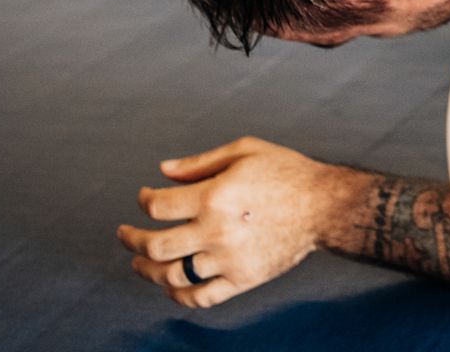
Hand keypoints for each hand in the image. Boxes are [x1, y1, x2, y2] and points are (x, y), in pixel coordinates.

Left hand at [117, 136, 363, 309]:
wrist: (325, 205)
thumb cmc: (286, 171)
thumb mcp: (245, 151)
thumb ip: (200, 162)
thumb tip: (163, 170)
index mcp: (214, 196)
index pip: (158, 206)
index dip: (144, 200)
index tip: (145, 198)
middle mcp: (217, 231)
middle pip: (155, 246)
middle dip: (131, 240)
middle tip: (124, 235)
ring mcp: (229, 259)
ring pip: (171, 275)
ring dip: (147, 270)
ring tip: (140, 262)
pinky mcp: (243, 279)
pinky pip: (201, 297)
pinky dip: (179, 296)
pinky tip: (170, 286)